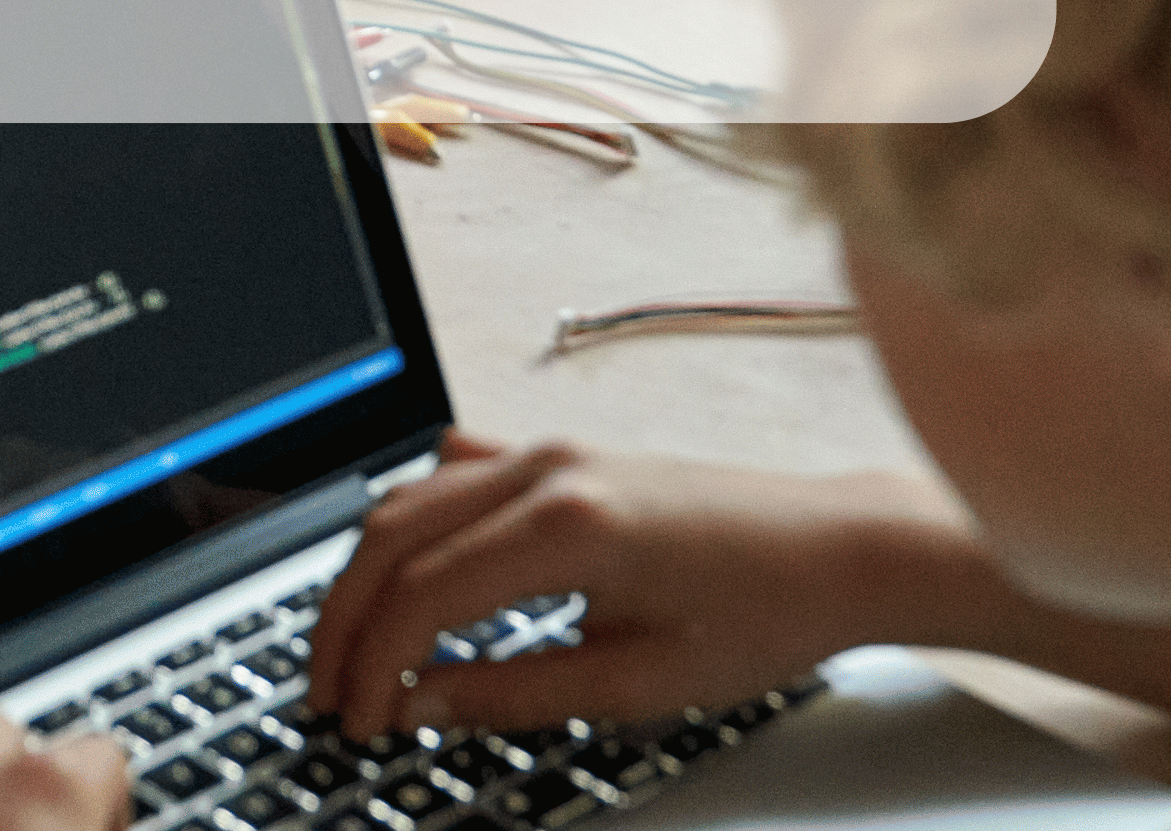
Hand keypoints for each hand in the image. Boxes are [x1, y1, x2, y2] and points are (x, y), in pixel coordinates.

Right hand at [306, 432, 945, 738]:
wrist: (840, 549)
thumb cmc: (765, 614)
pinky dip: (411, 526)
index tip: (359, 718)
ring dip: (368, 576)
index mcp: (568, 527)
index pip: (422, 594)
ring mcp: (548, 452)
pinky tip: (405, 571)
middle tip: (330, 693)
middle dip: (345, 622)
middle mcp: (545, 471)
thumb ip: (515, 692)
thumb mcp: (641, 682)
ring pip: (409, 501)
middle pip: (391, 536)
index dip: (375, 663)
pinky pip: (453, 477)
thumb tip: (422, 704)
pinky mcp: (559, 456)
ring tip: (357, 650)